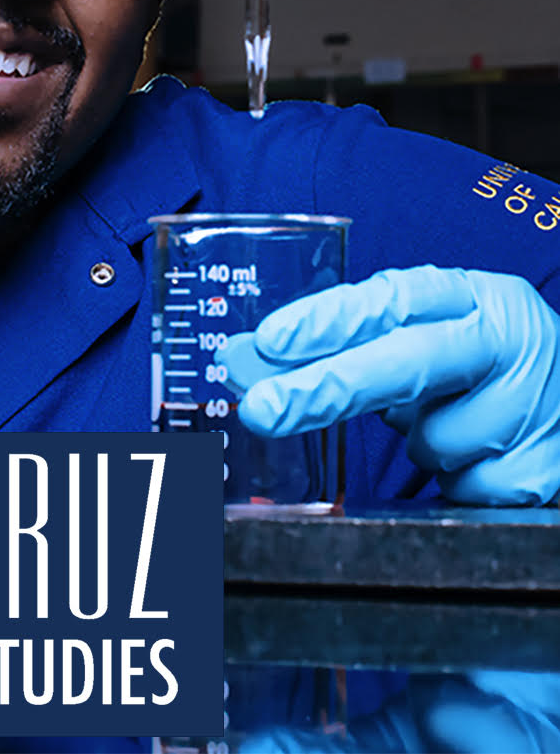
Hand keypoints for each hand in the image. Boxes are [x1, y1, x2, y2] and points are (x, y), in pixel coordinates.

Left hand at [224, 267, 559, 504]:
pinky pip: (466, 486)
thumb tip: (252, 363)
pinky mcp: (546, 463)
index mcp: (468, 296)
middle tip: (264, 411)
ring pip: (432, 439)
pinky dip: (459, 476)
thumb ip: (347, 341)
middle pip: (408, 363)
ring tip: (453, 421)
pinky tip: (484, 452)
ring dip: (422, 442)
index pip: (392, 298)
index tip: (271, 341)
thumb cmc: (477, 359)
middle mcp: (503, 340)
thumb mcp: (426, 330)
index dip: (330, 319)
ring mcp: (532, 401)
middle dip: (327, 387)